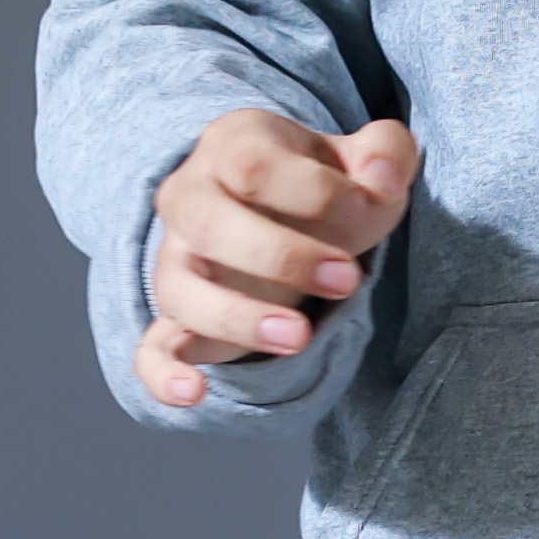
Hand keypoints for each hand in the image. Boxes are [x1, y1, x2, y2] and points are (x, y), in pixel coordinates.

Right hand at [138, 107, 418, 407]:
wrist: (290, 215)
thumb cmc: (328, 184)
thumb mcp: (365, 157)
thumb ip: (387, 152)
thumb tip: (381, 179)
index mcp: (233, 145)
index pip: (254, 166)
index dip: (316, 192)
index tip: (371, 208)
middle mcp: (189, 198)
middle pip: (207, 224)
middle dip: (281, 257)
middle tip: (347, 280)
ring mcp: (176, 260)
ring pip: (179, 290)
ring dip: (238, 317)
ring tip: (300, 337)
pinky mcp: (178, 318)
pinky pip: (151, 348)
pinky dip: (163, 374)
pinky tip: (193, 393)